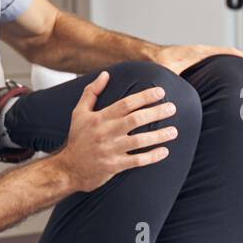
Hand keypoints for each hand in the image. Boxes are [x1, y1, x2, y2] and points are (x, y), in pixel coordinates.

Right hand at [51, 70, 178, 192]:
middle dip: (156, 113)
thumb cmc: (77, 139)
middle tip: (173, 108)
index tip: (161, 92)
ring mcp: (111, 150)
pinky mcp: (114, 166)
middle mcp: (106, 133)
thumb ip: (91, 92)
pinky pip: (137, 161)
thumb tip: (105, 74)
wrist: (68, 169)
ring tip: (174, 131)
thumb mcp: (79, 113)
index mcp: (100, 118)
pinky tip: (165, 151)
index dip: (144, 97)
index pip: (126, 104)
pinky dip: (152, 157)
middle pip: (135, 120)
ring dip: (159, 135)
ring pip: (139, 141)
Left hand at [154, 44, 242, 74]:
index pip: (227, 52)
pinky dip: (227, 69)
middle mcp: (203, 53)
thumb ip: (173, 78)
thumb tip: (181, 93)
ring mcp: (201, 57)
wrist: (147, 56)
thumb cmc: (156, 63)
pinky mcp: (198, 62)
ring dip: (238, 65)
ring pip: (225, 59)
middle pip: (231, 55)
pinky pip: (217, 63)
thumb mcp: (166, 70)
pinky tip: (231, 82)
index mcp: (200, 53)